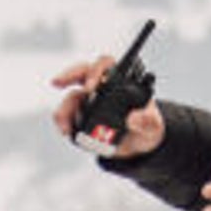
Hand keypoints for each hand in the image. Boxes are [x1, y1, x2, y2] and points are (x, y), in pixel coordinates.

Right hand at [47, 55, 164, 158]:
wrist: (137, 145)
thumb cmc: (146, 127)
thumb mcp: (152, 126)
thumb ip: (147, 121)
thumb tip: (134, 118)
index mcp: (120, 81)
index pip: (105, 65)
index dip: (95, 71)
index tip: (90, 86)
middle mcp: (101, 87)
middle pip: (81, 73)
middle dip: (67, 76)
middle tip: (57, 83)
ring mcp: (89, 101)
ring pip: (71, 97)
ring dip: (64, 109)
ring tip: (65, 126)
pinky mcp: (81, 116)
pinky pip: (66, 115)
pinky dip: (63, 122)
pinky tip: (66, 131)